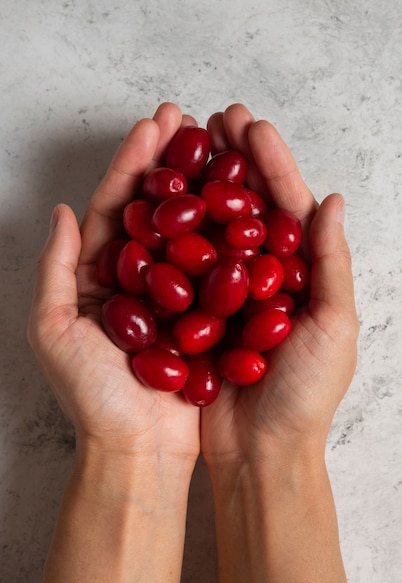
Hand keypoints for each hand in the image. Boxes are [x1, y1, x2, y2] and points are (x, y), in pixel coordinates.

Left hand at [28, 102, 199, 466]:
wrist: (138, 449)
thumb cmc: (92, 397)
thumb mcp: (53, 332)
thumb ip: (54, 270)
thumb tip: (63, 210)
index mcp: (98, 276)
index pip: (116, 207)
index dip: (133, 164)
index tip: (155, 125)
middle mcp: (137, 278)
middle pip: (155, 209)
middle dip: (170, 162)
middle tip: (189, 119)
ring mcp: (173, 295)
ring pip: (190, 232)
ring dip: (202, 189)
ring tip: (219, 149)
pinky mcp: (203, 315)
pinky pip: (216, 268)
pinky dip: (227, 236)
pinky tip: (244, 204)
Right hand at [201, 104, 359, 466]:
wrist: (260, 451)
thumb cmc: (305, 395)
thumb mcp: (334, 327)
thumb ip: (332, 263)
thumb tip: (333, 199)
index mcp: (299, 274)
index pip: (286, 206)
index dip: (270, 163)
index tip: (250, 124)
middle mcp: (261, 277)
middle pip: (246, 208)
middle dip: (233, 162)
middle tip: (215, 118)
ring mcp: (224, 294)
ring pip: (209, 230)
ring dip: (199, 187)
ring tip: (185, 147)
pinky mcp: (194, 314)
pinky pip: (180, 268)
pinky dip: (171, 235)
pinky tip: (157, 204)